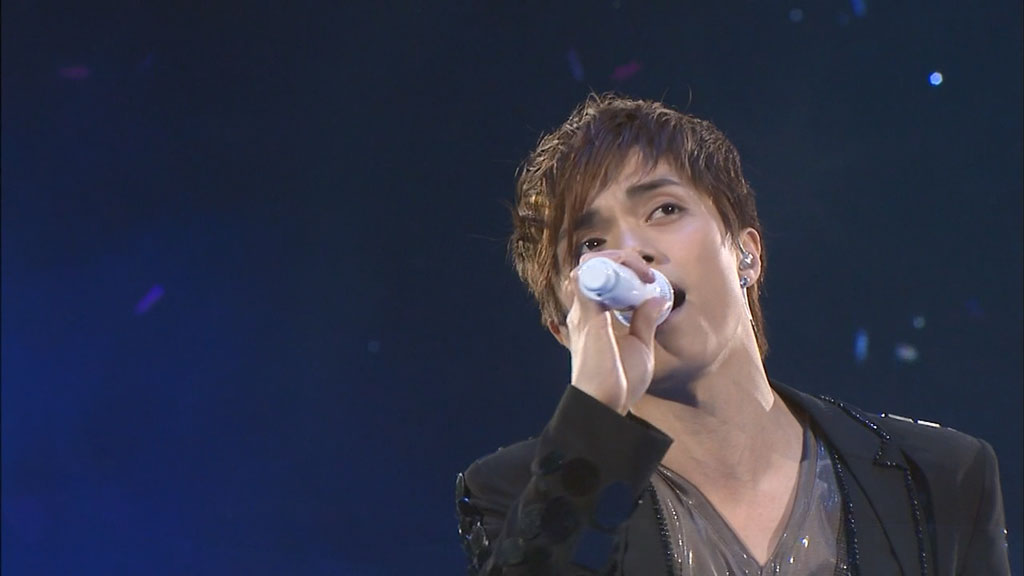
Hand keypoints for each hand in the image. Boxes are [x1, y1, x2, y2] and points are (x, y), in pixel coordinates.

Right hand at [562, 250, 671, 414]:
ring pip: (589, 265)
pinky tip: (635, 280)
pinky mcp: (587, 316)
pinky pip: (589, 276)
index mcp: (593, 317)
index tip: (648, 281)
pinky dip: (613, 268)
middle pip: (592, 265)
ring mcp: (583, 311)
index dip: (623, 269)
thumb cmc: (620, 382)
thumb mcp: (640, 346)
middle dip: (620, 260)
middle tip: (646, 274)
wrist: (606, 404)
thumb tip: (657, 299)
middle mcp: (583, 310)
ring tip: (640, 273)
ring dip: (616, 260)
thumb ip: (645, 321)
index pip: (599, 277)